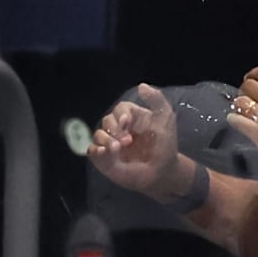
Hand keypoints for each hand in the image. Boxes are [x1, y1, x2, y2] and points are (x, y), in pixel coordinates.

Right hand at [89, 83, 187, 199]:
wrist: (162, 171)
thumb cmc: (165, 145)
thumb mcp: (166, 118)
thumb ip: (156, 99)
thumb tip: (141, 86)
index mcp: (132, 118)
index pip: (119, 109)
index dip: (121, 114)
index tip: (128, 122)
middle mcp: (119, 130)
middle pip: (107, 121)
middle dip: (115, 129)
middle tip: (128, 141)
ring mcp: (111, 144)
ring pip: (98, 135)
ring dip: (106, 140)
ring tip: (118, 149)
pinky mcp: (104, 159)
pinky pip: (91, 151)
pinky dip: (95, 150)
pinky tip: (105, 152)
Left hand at [229, 66, 257, 181]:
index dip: (255, 72)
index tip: (252, 77)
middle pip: (249, 85)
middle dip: (246, 87)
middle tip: (249, 94)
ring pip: (241, 102)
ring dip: (240, 103)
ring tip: (245, 107)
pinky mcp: (256, 133)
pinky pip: (237, 121)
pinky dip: (234, 118)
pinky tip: (238, 120)